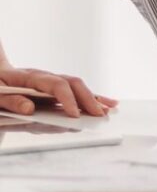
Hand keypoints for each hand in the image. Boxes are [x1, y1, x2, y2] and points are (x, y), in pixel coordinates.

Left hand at [0, 68, 117, 117]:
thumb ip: (10, 101)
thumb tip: (30, 108)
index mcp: (30, 77)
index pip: (56, 85)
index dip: (67, 99)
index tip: (74, 115)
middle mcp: (46, 77)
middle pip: (73, 84)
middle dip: (88, 99)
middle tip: (99, 115)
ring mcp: (52, 83)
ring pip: (79, 88)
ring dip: (95, 99)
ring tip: (110, 109)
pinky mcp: (56, 91)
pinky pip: (77, 94)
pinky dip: (93, 99)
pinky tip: (108, 104)